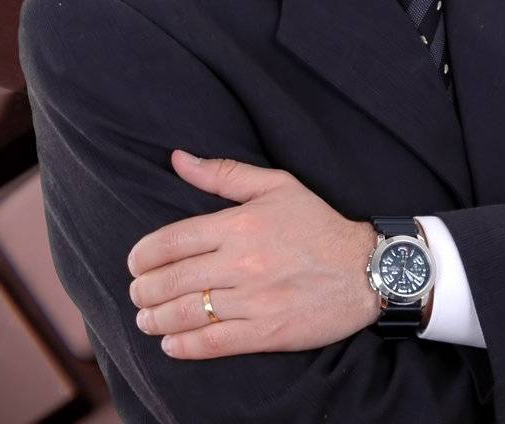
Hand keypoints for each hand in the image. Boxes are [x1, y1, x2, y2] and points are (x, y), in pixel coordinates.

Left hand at [127, 150, 378, 358]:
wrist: (368, 269)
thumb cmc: (320, 226)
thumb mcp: (279, 187)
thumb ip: (225, 174)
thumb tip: (178, 159)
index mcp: (241, 224)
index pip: (169, 242)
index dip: (141, 257)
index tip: (136, 265)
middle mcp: (243, 261)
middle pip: (169, 281)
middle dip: (142, 291)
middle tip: (140, 294)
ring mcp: (254, 299)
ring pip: (183, 314)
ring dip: (155, 319)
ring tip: (149, 319)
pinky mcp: (266, 330)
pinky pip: (210, 344)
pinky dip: (182, 346)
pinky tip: (172, 342)